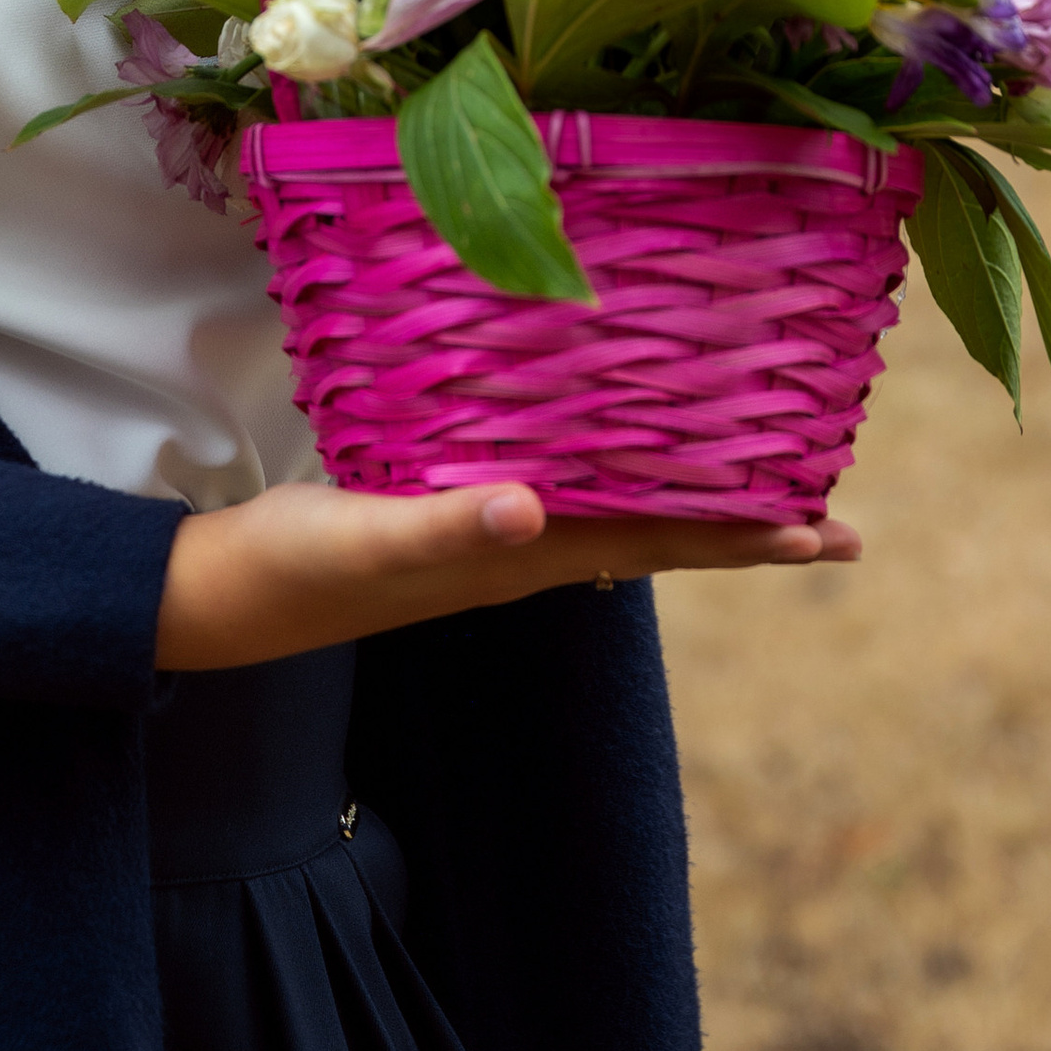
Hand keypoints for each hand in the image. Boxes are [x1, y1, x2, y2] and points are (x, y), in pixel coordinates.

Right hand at [153, 476, 859, 672]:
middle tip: (834, 524)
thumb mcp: (366, 541)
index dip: (742, 537)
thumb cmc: (289, 568)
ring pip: (615, 515)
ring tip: (755, 484)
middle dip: (744, 528)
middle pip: (657, 538)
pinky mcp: (448, 508)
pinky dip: (607, 472)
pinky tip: (614, 452)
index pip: (657, 545)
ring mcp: (488, 535)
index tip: (826, 532)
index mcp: (519, 557)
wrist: (216, 598)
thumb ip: (447, 526)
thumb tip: (539, 515)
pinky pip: (558, 490)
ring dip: (688, 502)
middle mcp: (521, 551)